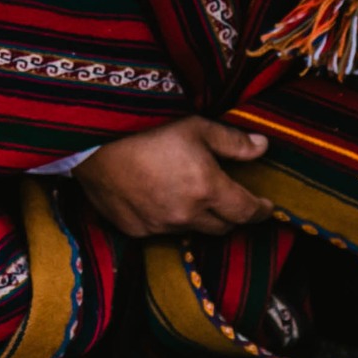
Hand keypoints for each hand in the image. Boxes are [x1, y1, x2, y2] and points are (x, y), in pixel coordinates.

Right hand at [74, 117, 269, 238]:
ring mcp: (158, 226)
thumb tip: (262, 147)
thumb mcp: (196, 126)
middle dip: (231, 214)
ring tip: (193, 194)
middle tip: (231, 198)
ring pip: (192, 229)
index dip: (260, 210)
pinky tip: (162, 198)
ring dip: (199, 217)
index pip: (245, 212)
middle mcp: (185, 214)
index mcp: (207, 189)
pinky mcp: (134, 229)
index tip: (266, 206)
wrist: (91, 139)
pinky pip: (161, 231)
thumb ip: (232, 142)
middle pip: (222, 226)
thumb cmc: (146, 127)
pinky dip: (168, 219)